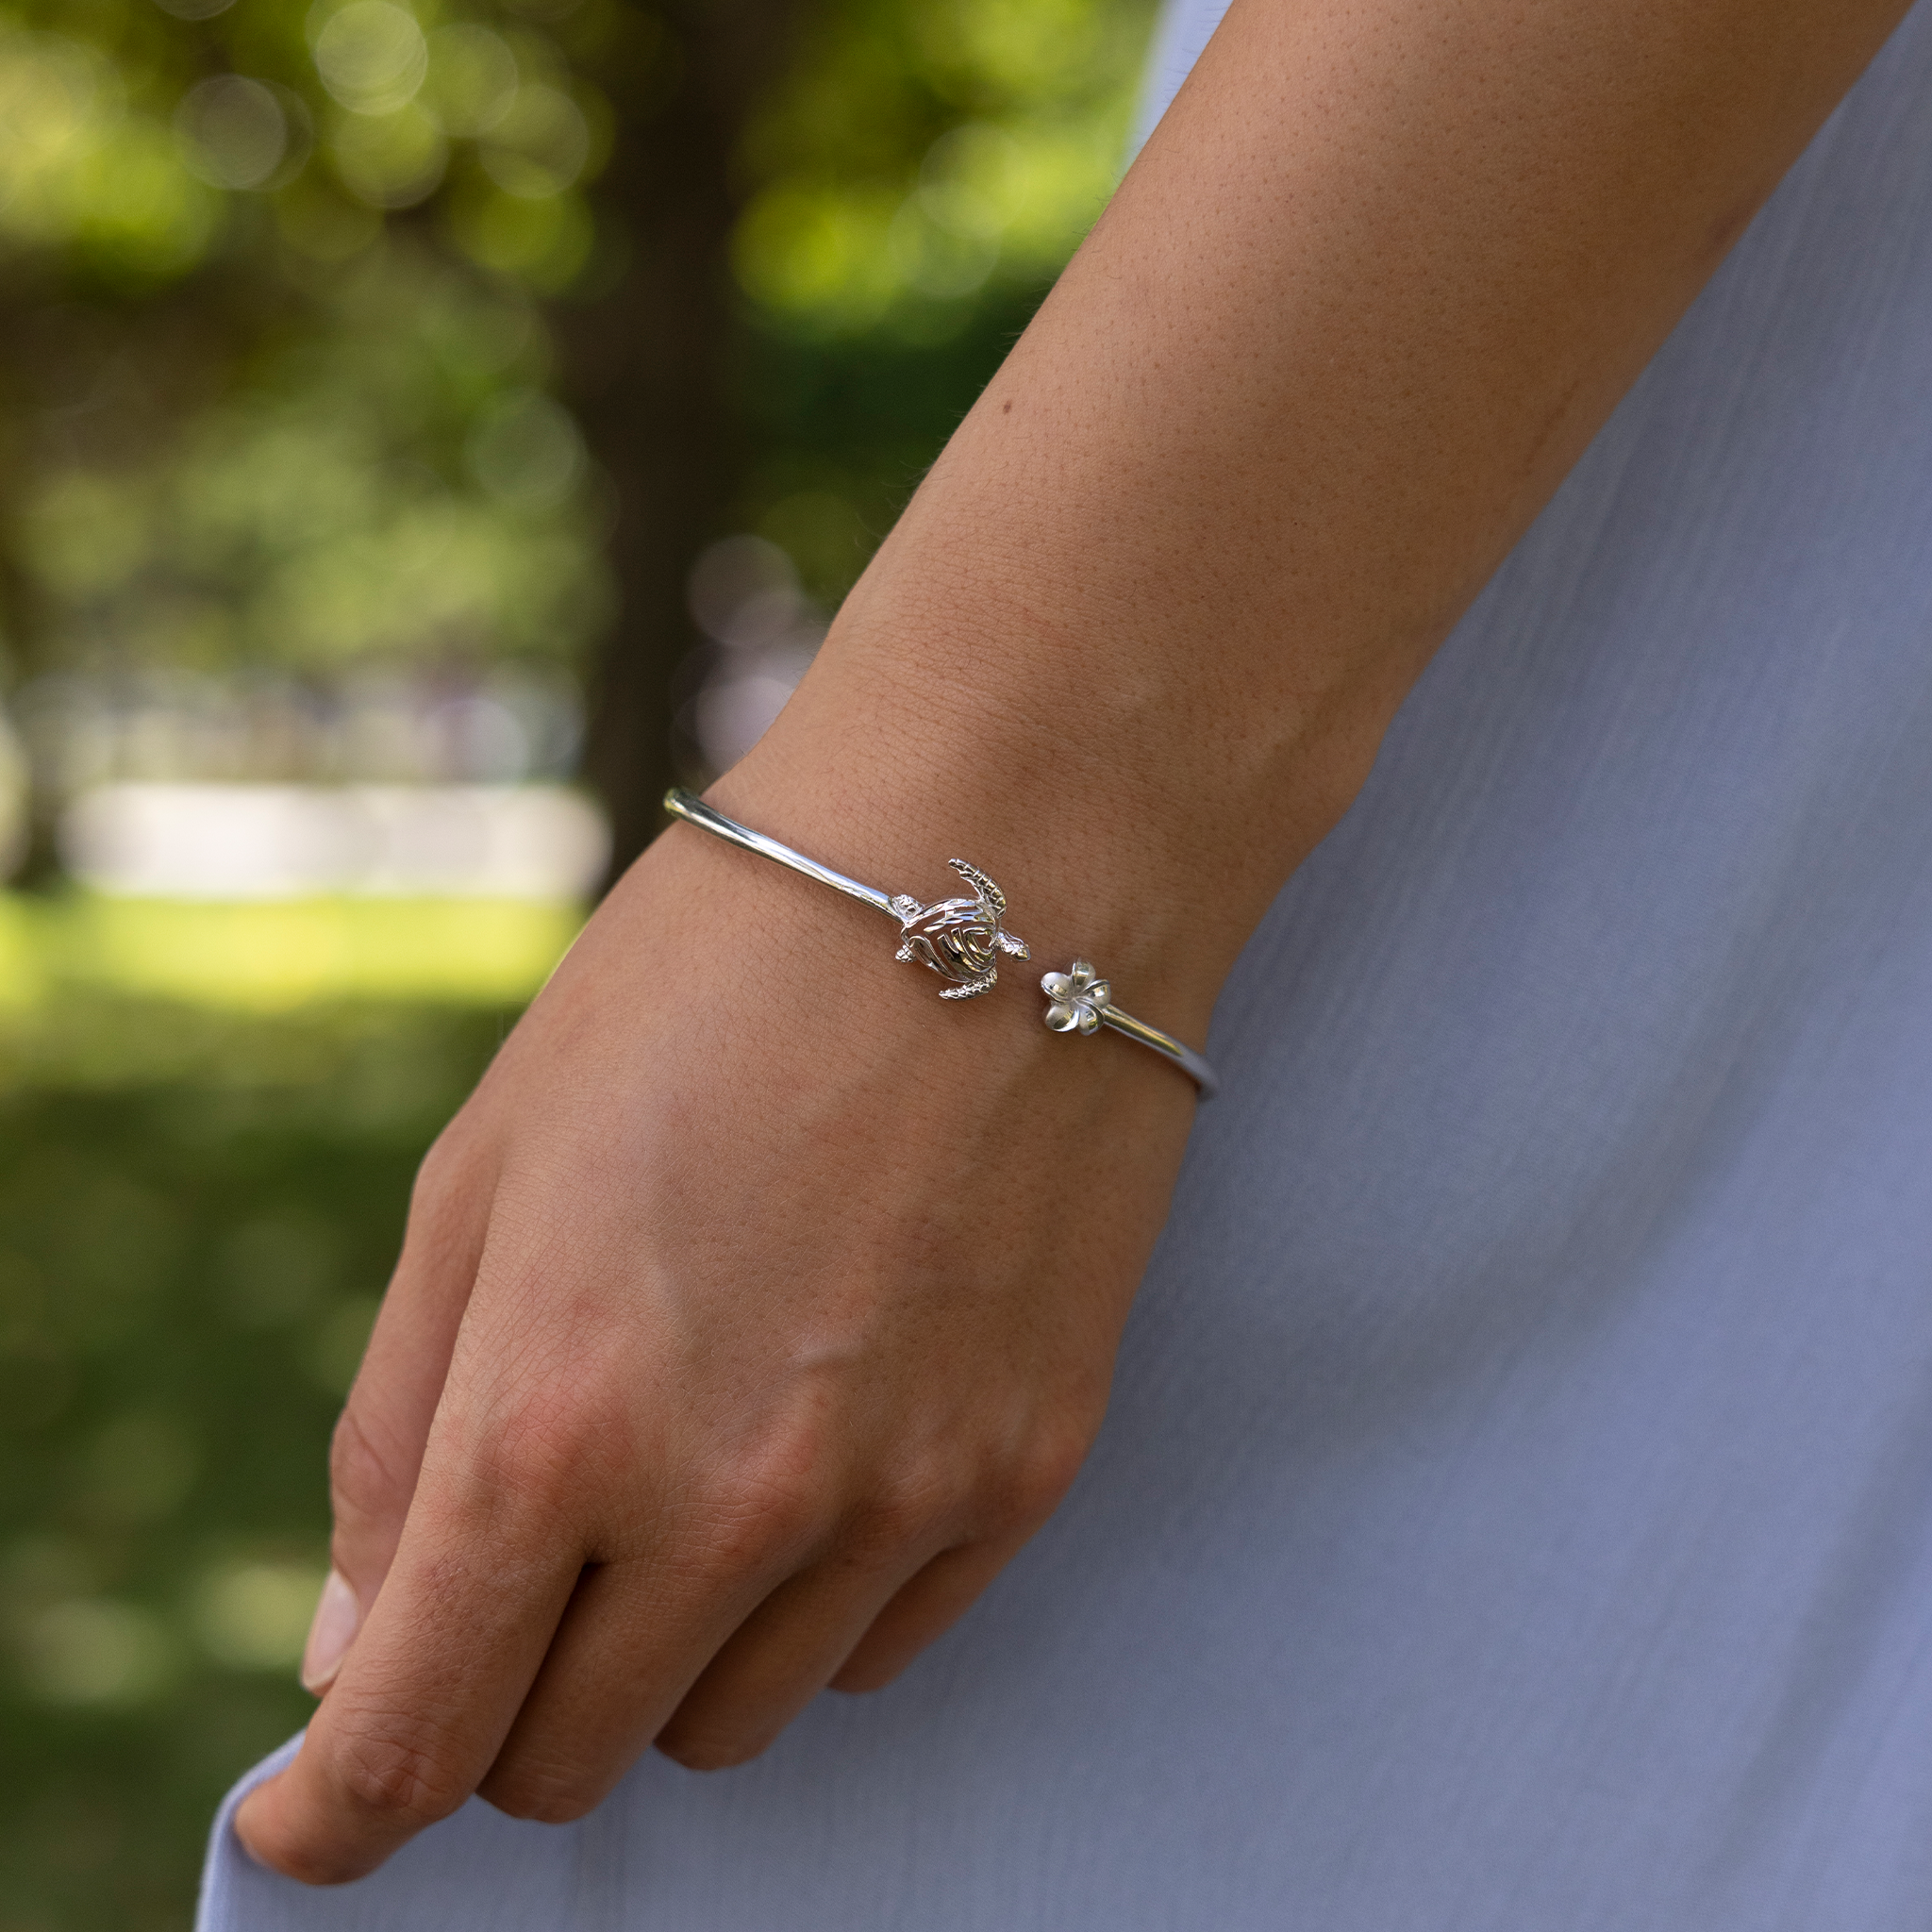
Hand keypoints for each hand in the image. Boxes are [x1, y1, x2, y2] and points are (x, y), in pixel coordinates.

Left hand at [233, 773, 1201, 1883]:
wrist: (998, 866)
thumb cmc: (711, 980)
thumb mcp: (488, 1167)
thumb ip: (400, 1429)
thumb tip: (358, 1647)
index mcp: (557, 1414)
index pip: (416, 1734)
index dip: (339, 1810)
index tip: (314, 1821)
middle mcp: (733, 1502)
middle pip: (572, 1759)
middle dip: (505, 1701)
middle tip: (519, 1570)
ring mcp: (899, 1499)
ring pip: (733, 1721)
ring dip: (666, 1647)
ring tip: (692, 1460)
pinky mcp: (1027, 1472)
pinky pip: (880, 1647)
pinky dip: (811, 1598)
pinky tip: (816, 1441)